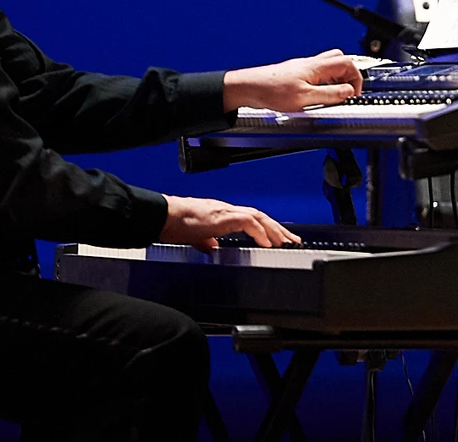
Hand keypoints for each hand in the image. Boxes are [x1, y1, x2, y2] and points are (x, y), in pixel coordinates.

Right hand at [160, 195, 299, 252]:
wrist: (165, 216)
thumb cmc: (176, 224)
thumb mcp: (195, 235)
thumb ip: (206, 240)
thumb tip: (212, 247)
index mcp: (223, 214)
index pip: (252, 219)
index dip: (267, 228)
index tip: (279, 239)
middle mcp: (228, 210)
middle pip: (261, 216)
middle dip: (279, 229)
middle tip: (293, 240)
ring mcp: (226, 211)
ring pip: (258, 217)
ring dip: (274, 230)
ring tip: (286, 242)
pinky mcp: (223, 216)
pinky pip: (247, 222)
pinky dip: (259, 232)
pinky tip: (266, 242)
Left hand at [222, 49, 362, 111]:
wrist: (249, 88)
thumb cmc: (271, 90)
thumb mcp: (304, 98)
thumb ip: (329, 94)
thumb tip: (348, 92)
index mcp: (316, 67)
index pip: (347, 63)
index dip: (356, 78)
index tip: (354, 94)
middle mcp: (311, 64)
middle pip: (340, 60)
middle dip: (349, 76)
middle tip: (348, 92)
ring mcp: (303, 68)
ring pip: (328, 67)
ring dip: (337, 80)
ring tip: (335, 96)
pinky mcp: (295, 75)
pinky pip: (317, 75)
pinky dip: (324, 83)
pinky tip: (318, 96)